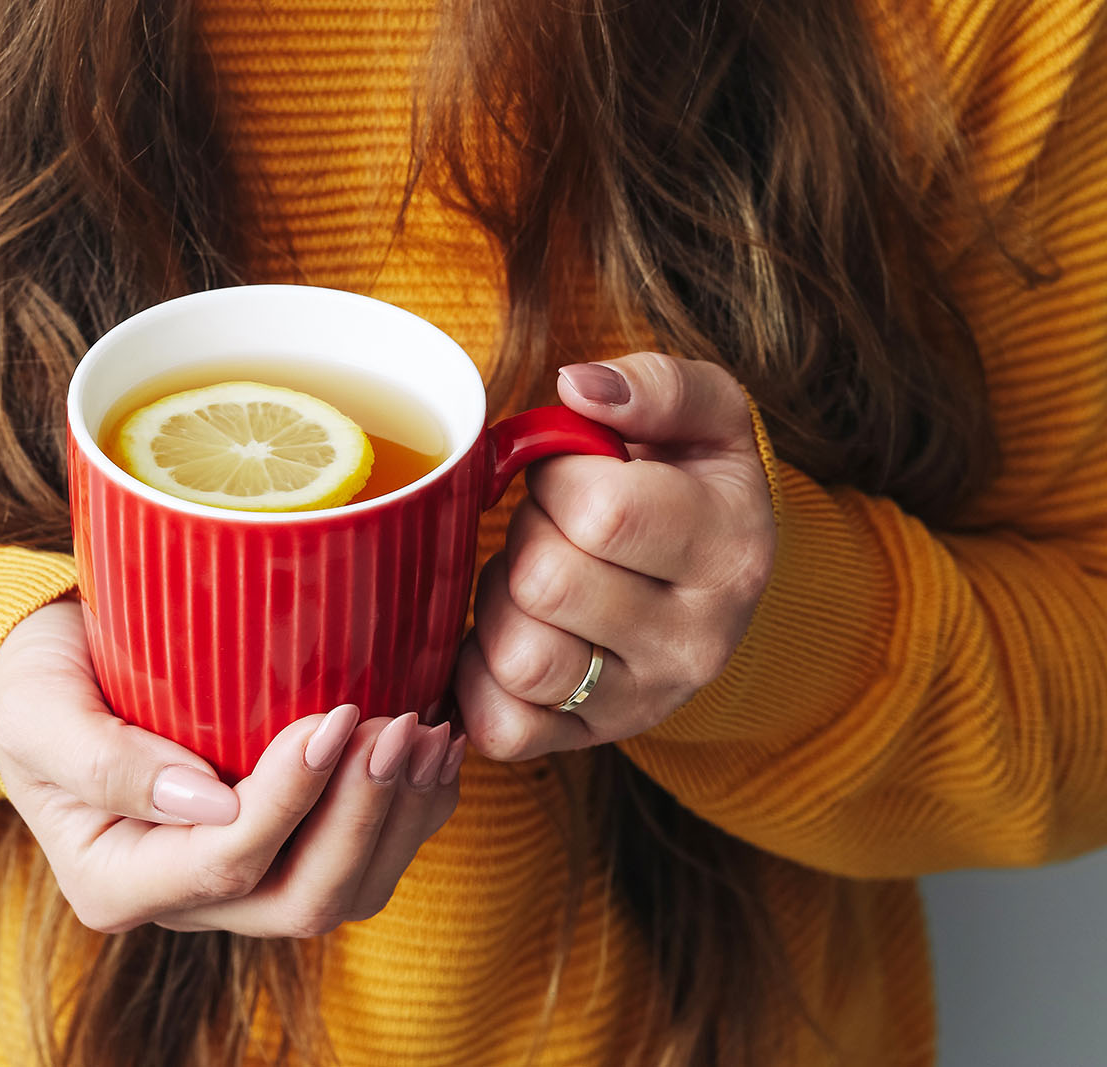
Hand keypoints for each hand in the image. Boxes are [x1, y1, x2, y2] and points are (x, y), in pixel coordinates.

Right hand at [0, 600, 464, 935]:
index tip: (333, 716)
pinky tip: (437, 747)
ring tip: (427, 732)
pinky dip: (411, 808)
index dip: (292, 798)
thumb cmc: (35, 684)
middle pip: (301, 899)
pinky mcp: (280, 846)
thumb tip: (206, 800)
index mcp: (117, 882)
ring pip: (346, 889)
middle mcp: (185, 901)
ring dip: (399, 817)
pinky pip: (364, 855)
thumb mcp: (38, 712)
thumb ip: (105, 760)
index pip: (227, 863)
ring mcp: (239, 882)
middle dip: (364, 817)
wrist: (48, 672)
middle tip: (397, 728)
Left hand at [455, 352, 775, 758]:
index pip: (603, 512)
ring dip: (499, 604)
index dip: (557, 477)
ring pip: (520, 657)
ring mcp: (641, 704)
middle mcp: (696, 642)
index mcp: (731, 552)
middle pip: (547, 583)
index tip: (569, 474)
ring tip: (532, 581)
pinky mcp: (586, 743)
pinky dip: (478, 676)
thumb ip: (655, 386)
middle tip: (548, 526)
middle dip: (524, 536)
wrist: (714, 582)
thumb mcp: (704, 417)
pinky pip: (500, 726)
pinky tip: (506, 634)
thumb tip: (579, 385)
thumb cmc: (690, 484)